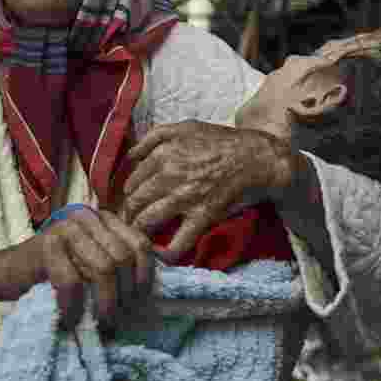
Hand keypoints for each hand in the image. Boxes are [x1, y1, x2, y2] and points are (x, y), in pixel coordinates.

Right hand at [0, 210, 154, 332]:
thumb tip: (161, 284)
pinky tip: (70, 318)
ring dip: (104, 305)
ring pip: (104, 269)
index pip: (141, 244)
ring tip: (98, 323)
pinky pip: (72, 282)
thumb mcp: (93, 263)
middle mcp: (87, 216)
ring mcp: (65, 228)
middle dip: (123, 296)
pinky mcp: (46, 245)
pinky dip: (74, 307)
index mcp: (103, 219)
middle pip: (124, 258)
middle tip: (114, 320)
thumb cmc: (55, 274)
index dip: (144, 277)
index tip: (136, 303)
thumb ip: (120, 263)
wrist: (6, 272)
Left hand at [120, 120, 295, 262]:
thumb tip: (130, 155)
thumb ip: (153, 137)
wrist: (254, 157)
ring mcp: (185, 198)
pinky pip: (179, 241)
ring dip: (138, 230)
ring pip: (147, 220)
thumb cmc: (219, 140)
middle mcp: (168, 177)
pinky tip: (160, 254)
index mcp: (162, 155)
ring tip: (138, 235)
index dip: (126, 194)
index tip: (128, 201)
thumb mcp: (183, 127)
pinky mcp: (202, 216)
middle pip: (134, 202)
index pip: (131, 181)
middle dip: (127, 214)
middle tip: (128, 220)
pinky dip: (167, 252)